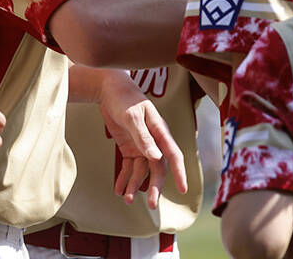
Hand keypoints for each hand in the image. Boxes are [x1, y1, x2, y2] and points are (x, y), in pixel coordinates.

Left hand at [97, 71, 186, 208]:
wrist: (110, 89)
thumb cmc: (124, 99)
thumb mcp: (132, 117)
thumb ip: (143, 137)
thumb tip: (156, 157)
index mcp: (159, 131)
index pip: (172, 155)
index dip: (179, 172)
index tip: (182, 189)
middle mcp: (154, 140)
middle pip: (158, 167)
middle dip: (155, 186)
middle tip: (152, 205)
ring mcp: (142, 145)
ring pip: (142, 170)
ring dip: (135, 184)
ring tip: (126, 199)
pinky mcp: (130, 146)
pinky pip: (129, 166)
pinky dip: (124, 178)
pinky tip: (119, 189)